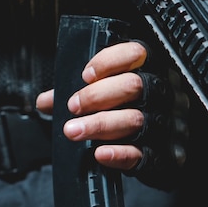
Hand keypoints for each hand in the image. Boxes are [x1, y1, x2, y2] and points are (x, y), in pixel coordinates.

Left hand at [36, 41, 188, 183]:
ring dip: (99, 124)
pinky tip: (99, 153)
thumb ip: (75, 93)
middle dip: (97, 95)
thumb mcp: (100, 94)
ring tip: (73, 130)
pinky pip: (142, 154)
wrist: (157, 149)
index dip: (109, 62)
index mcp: (146, 69)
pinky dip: (119, 153)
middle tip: (73, 105)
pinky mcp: (159, 153)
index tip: (85, 75)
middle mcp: (158, 92)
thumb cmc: (124, 110)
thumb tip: (46, 101)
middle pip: (134, 85)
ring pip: (135, 119)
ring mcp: (162, 122)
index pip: (135, 53)